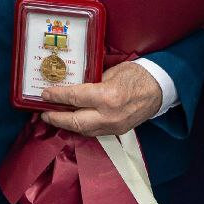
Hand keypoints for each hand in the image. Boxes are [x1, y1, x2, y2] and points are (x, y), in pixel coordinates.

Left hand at [39, 61, 162, 136]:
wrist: (160, 89)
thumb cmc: (137, 75)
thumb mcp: (111, 72)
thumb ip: (91, 81)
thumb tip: (72, 85)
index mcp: (108, 96)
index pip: (75, 98)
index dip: (57, 96)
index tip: (44, 94)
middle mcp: (109, 115)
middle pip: (75, 121)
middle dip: (56, 118)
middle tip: (43, 113)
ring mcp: (114, 126)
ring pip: (83, 130)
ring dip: (67, 125)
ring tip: (54, 118)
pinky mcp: (118, 131)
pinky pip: (94, 131)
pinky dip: (81, 127)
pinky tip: (73, 121)